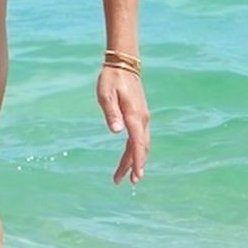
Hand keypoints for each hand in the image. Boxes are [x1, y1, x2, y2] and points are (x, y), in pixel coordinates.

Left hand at [98, 67, 149, 184]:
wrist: (124, 64)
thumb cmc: (111, 79)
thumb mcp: (106, 95)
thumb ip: (111, 113)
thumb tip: (116, 132)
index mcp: (134, 116)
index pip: (138, 144)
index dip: (137, 161)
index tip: (136, 176)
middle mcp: (142, 119)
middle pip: (140, 148)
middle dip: (135, 166)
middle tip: (128, 182)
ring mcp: (142, 117)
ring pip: (141, 144)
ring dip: (135, 160)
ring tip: (125, 175)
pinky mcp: (139, 115)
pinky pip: (139, 137)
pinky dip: (135, 149)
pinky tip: (129, 157)